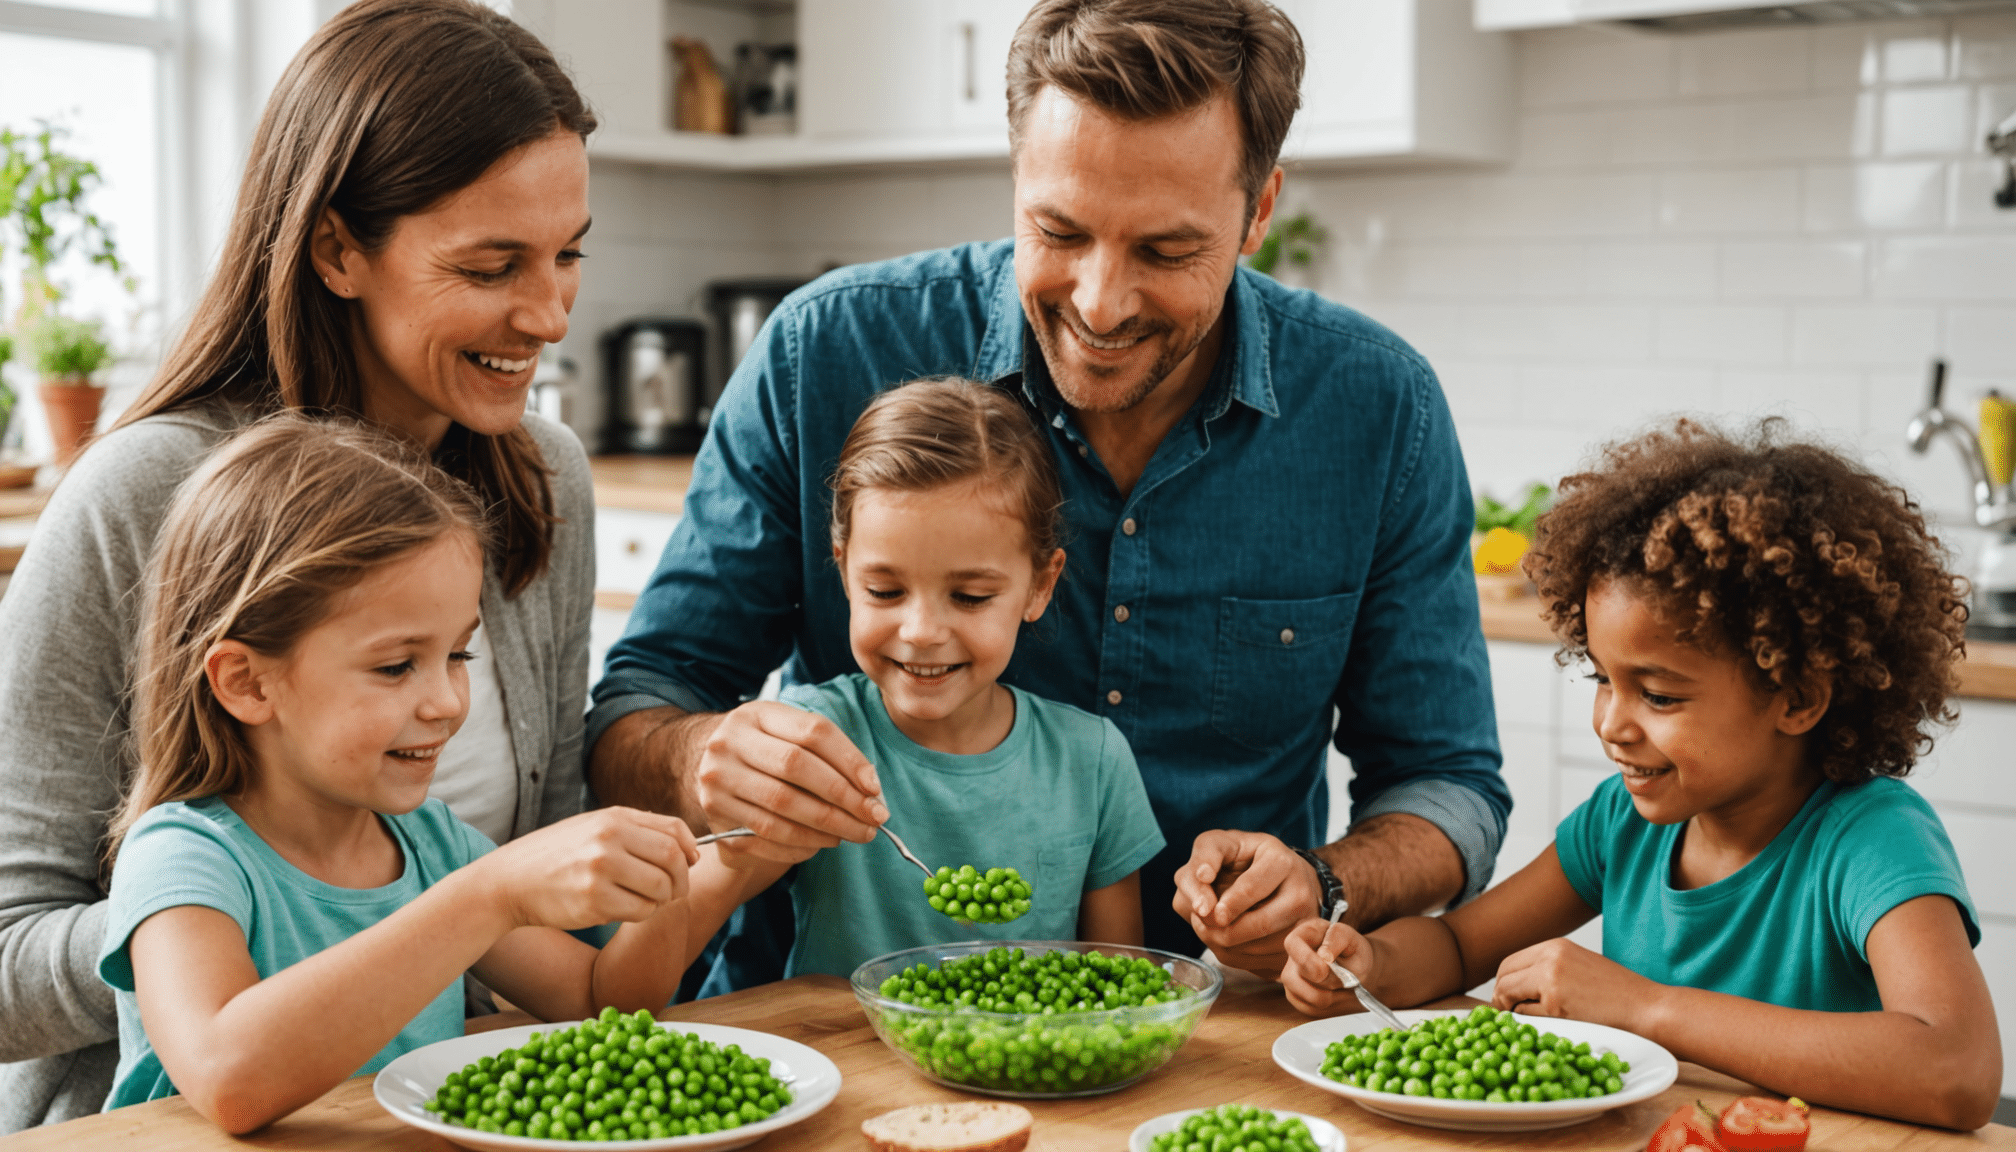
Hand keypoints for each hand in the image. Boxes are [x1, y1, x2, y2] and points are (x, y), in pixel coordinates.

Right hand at [474, 808, 699, 930]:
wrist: (510, 881)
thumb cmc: (558, 855)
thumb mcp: (593, 827)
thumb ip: (636, 831)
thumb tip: (688, 849)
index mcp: (613, 818)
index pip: (674, 829)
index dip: (691, 848)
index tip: (690, 863)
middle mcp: (609, 839)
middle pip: (673, 859)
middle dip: (682, 879)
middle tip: (674, 891)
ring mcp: (601, 870)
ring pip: (661, 888)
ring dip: (661, 899)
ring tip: (643, 899)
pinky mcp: (594, 901)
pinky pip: (640, 911)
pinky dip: (641, 913)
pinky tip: (623, 909)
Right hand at [696, 701, 888, 865]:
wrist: (708, 766)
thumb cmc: (766, 750)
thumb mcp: (788, 734)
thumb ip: (828, 753)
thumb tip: (870, 791)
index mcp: (756, 715)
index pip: (813, 732)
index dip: (850, 761)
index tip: (875, 789)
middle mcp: (729, 744)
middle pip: (796, 769)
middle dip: (843, 798)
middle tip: (874, 819)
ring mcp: (718, 782)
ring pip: (782, 809)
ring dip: (827, 828)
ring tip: (855, 833)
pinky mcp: (716, 817)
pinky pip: (765, 837)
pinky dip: (801, 845)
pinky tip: (823, 844)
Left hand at [1170, 829, 1322, 977]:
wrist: (1279, 878)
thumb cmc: (1243, 859)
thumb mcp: (1222, 844)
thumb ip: (1205, 856)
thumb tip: (1202, 878)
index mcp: (1281, 861)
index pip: (1251, 888)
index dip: (1224, 903)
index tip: (1202, 911)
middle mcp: (1301, 893)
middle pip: (1261, 924)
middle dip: (1222, 930)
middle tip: (1201, 924)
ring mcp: (1305, 923)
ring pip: (1262, 949)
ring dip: (1225, 945)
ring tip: (1210, 929)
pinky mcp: (1299, 947)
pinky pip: (1264, 964)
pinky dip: (1238, 957)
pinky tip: (1226, 940)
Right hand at [1280, 916, 1377, 1016]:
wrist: (1358, 969)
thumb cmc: (1353, 951)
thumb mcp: (1352, 938)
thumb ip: (1338, 938)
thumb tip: (1323, 955)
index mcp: (1305, 933)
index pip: (1291, 943)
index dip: (1305, 959)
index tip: (1325, 969)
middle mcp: (1293, 955)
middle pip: (1291, 976)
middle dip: (1323, 982)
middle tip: (1344, 979)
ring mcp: (1291, 976)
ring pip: (1298, 995)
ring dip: (1326, 996)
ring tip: (1341, 986)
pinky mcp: (1295, 995)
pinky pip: (1307, 1008)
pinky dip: (1326, 1006)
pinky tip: (1336, 994)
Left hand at [1491, 938, 1658, 1030]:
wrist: (1647, 1008)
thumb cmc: (1618, 993)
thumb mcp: (1580, 966)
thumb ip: (1548, 969)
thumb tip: (1513, 986)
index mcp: (1555, 946)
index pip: (1509, 962)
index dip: (1503, 983)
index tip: (1507, 998)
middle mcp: (1550, 958)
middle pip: (1502, 977)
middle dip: (1501, 997)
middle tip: (1510, 1014)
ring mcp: (1551, 981)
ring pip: (1508, 996)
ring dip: (1514, 1012)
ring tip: (1536, 1020)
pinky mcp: (1556, 1005)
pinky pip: (1525, 1016)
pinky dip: (1530, 1024)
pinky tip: (1551, 1026)